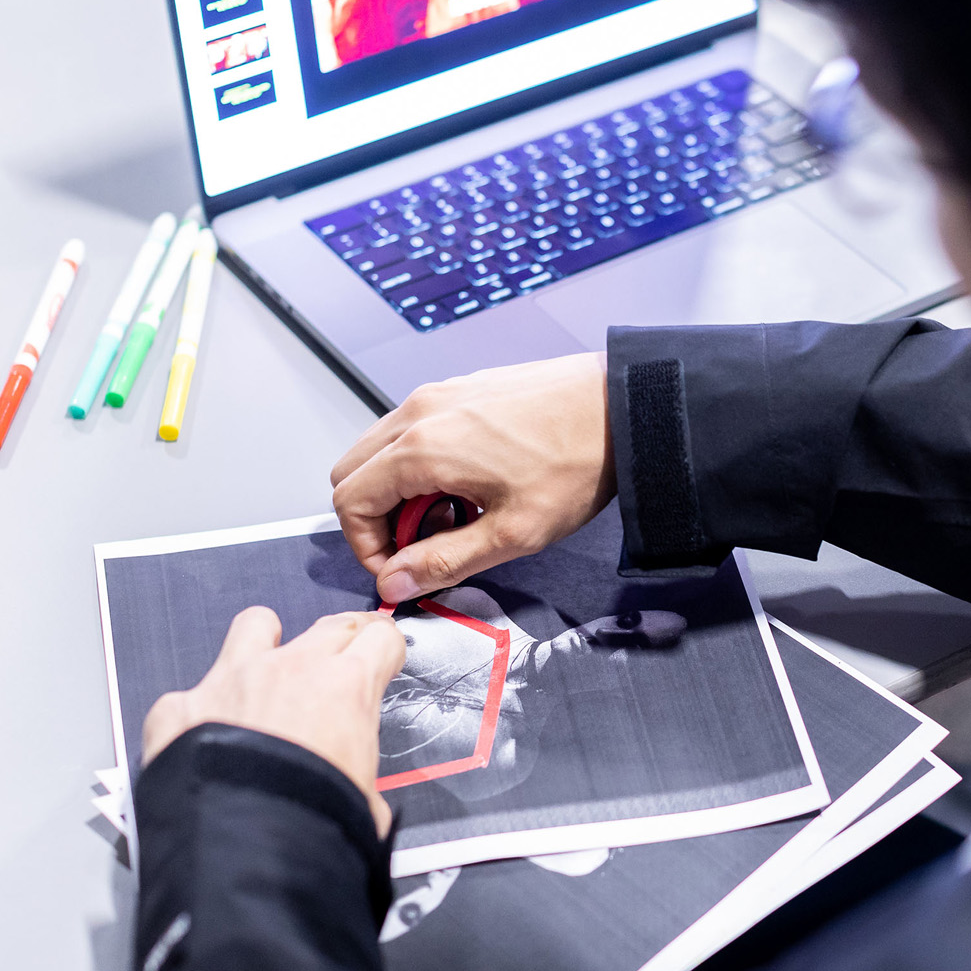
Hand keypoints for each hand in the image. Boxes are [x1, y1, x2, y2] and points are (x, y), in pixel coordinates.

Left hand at [142, 608, 405, 836]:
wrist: (245, 844)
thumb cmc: (311, 819)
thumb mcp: (365, 800)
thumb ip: (363, 780)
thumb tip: (363, 804)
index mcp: (347, 686)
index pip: (382, 638)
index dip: (387, 650)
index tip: (383, 660)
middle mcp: (290, 669)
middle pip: (330, 625)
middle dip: (344, 637)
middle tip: (345, 656)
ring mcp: (232, 679)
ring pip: (255, 625)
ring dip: (265, 640)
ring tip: (267, 667)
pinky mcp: (183, 705)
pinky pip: (190, 694)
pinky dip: (198, 711)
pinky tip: (204, 735)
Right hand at [331, 351, 614, 604]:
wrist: (621, 405)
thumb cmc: (575, 464)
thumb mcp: (511, 533)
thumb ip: (443, 561)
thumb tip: (392, 583)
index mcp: (421, 448)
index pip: (349, 501)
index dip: (366, 546)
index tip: (402, 569)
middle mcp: (419, 411)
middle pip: (352, 470)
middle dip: (376, 517)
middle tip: (426, 544)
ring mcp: (439, 394)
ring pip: (380, 448)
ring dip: (399, 489)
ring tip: (455, 514)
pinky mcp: (461, 388)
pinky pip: (413, 428)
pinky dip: (421, 462)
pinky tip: (471, 483)